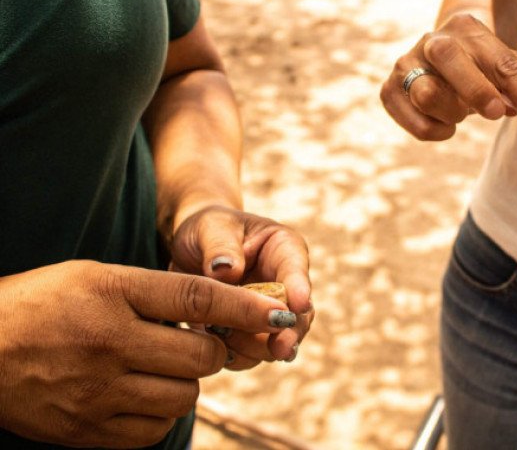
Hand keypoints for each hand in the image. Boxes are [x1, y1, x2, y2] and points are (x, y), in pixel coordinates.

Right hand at [0, 260, 294, 447]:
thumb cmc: (43, 304)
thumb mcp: (96, 277)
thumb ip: (155, 292)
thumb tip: (217, 313)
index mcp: (111, 293)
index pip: (196, 298)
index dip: (245, 307)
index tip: (280, 311)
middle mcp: (107, 344)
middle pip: (200, 357)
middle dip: (211, 350)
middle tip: (194, 341)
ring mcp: (95, 394)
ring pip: (184, 398)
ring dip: (186, 383)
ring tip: (159, 366)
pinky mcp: (86, 432)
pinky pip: (154, 432)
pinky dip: (160, 414)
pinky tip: (141, 393)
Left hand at [169, 206, 312, 368]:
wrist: (193, 250)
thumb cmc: (208, 229)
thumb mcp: (210, 228)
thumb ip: (220, 247)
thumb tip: (226, 271)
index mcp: (284, 250)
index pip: (296, 268)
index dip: (300, 288)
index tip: (299, 304)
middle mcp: (285, 285)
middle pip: (298, 314)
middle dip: (290, 333)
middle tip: (281, 349)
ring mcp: (269, 313)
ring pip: (276, 340)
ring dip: (254, 346)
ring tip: (222, 335)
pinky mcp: (251, 334)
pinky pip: (250, 355)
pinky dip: (234, 356)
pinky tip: (212, 347)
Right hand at [380, 14, 516, 140]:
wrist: (440, 50)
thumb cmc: (481, 64)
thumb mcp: (506, 68)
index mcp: (469, 30)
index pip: (505, 63)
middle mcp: (433, 41)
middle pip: (451, 60)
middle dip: (475, 90)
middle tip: (494, 112)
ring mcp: (406, 63)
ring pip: (427, 93)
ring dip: (453, 113)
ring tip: (461, 114)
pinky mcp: (389, 90)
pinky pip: (412, 120)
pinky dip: (433, 130)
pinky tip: (444, 123)